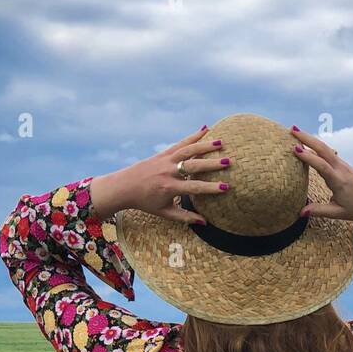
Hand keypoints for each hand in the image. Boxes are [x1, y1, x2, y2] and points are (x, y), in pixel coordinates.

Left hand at [90, 126, 232, 223]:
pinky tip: (205, 129)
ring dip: (204, 145)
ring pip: (187, 150)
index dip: (210, 188)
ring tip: (221, 141)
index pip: (194, 188)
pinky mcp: (163, 153)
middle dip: (211, 163)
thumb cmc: (146, 202)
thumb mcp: (164, 212)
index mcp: (169, 187)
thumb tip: (204, 223)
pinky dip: (193, 136)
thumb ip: (185, 217)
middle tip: (228, 161)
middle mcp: (168, 171)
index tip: (226, 188)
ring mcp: (166, 160)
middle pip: (193, 166)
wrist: (125, 186)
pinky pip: (180, 143)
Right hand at [290, 125, 352, 253]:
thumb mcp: (338, 213)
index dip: (309, 157)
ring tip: (295, 131)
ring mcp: (342, 164)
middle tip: (291, 129)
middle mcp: (341, 169)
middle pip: (323, 149)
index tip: (295, 149)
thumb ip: (319, 211)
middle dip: (307, 138)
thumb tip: (300, 212)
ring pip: (325, 148)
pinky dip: (316, 145)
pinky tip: (307, 142)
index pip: (322, 166)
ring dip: (310, 138)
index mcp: (339, 181)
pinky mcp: (342, 164)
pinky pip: (328, 152)